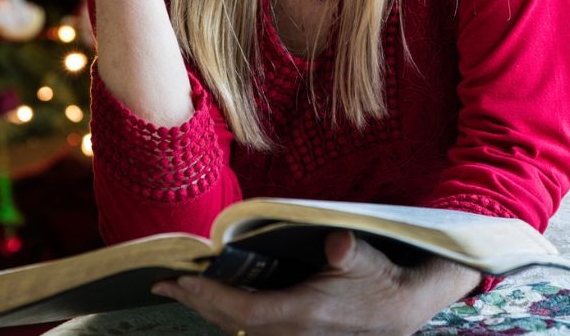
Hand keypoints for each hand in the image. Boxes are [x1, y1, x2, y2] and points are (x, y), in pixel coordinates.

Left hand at [150, 231, 481, 334]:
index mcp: (303, 313)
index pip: (243, 312)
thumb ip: (348, 250)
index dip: (210, 298)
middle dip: (198, 303)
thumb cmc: (380, 278)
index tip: (183, 282)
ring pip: (240, 330)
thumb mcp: (365, 258)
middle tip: (166, 284)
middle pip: (232, 324)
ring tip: (187, 292)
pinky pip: (254, 330)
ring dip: (211, 311)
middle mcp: (293, 332)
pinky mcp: (299, 335)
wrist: (403, 307)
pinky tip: (221, 304)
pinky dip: (230, 316)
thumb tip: (339, 242)